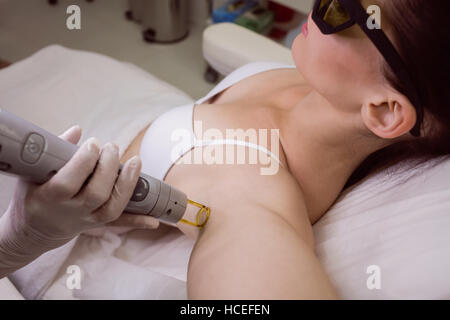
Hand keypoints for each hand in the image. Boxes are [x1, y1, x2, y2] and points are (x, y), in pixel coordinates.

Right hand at [6, 125, 156, 245]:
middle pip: (96, 194)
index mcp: (48, 197)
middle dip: (109, 167)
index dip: (83, 162)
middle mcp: (70, 211)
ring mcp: (87, 220)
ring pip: (112, 209)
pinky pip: (120, 224)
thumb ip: (53, 151)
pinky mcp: (99, 224)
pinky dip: (138, 220)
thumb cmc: (33, 194)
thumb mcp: (32, 173)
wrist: (35, 229)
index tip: (93, 143)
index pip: (68, 182)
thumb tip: (77, 130)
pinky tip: (154, 219)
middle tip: (112, 146)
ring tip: (136, 161)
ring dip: (127, 185)